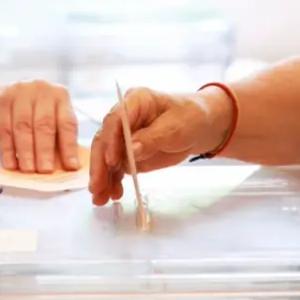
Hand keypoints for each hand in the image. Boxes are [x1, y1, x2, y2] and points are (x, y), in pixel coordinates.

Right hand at [0, 80, 78, 173]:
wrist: (0, 100)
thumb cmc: (33, 116)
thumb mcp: (49, 120)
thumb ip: (58, 140)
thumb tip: (68, 168)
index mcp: (60, 96)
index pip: (67, 123)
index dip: (69, 146)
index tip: (70, 167)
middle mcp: (41, 90)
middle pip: (43, 124)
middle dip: (44, 151)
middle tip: (45, 171)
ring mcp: (19, 92)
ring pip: (22, 127)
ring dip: (26, 152)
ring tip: (28, 171)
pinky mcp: (0, 101)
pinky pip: (4, 129)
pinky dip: (8, 150)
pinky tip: (11, 165)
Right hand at [88, 86, 232, 205]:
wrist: (201, 126)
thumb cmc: (191, 117)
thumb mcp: (176, 127)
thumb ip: (152, 139)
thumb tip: (130, 152)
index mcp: (135, 100)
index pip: (115, 119)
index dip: (110, 141)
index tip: (111, 162)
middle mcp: (124, 117)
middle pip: (104, 140)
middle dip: (100, 165)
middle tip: (97, 188)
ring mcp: (124, 135)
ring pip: (106, 156)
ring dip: (102, 177)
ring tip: (102, 199)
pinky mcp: (128, 152)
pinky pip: (116, 167)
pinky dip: (113, 181)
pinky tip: (114, 194)